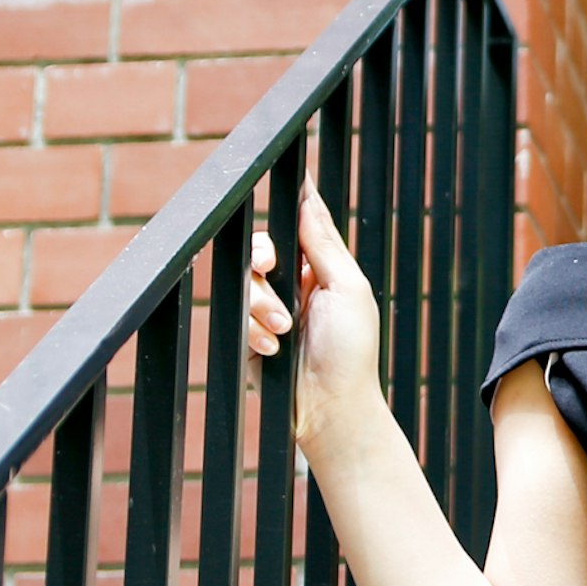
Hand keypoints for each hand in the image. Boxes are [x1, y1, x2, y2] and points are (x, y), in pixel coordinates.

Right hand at [241, 182, 387, 451]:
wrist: (331, 408)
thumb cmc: (350, 349)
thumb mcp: (346, 288)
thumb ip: (323, 244)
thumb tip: (308, 199)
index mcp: (322, 267)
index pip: (301, 225)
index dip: (292, 205)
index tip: (288, 178)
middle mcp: (294, 283)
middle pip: (260, 248)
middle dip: (262, 259)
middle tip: (268, 267)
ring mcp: (270, 309)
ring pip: (244, 282)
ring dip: (262, 305)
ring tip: (284, 330)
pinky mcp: (250, 335)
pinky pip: (236, 316)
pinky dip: (253, 332)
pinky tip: (273, 350)